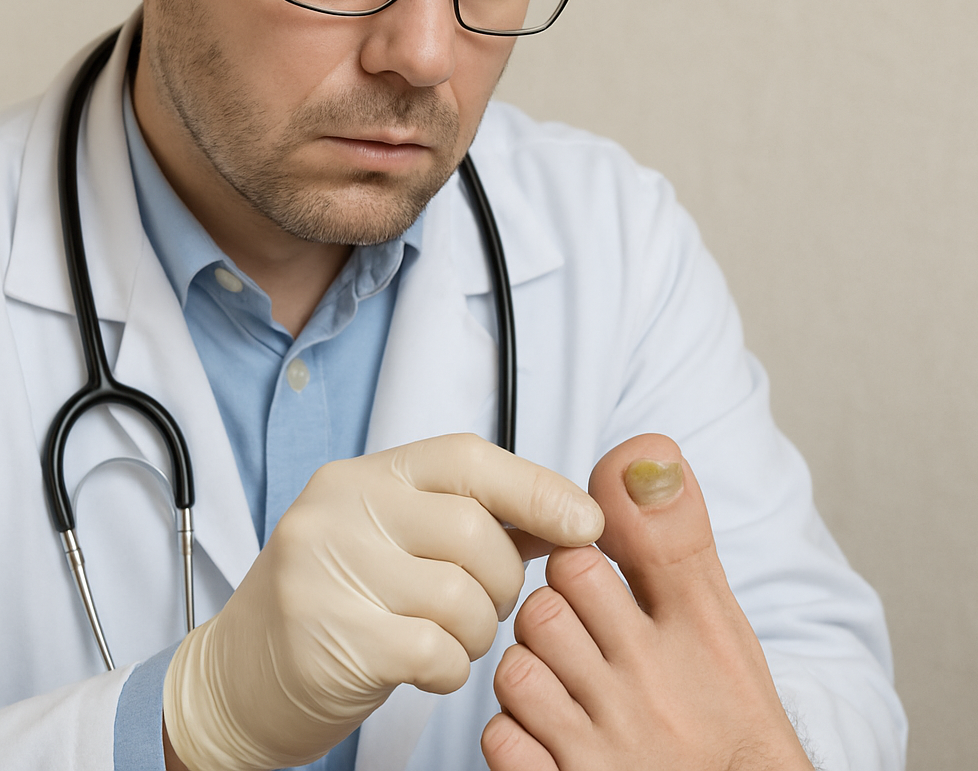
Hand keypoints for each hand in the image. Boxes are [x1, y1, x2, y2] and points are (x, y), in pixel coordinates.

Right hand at [162, 433, 603, 770]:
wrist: (235, 678)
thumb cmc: (335, 601)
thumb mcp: (394, 538)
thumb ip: (470, 518)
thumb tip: (565, 516)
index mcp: (364, 477)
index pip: (467, 459)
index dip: (537, 488)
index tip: (584, 523)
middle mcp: (341, 509)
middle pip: (474, 531)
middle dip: (504, 578)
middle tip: (487, 601)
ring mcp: (328, 570)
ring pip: (462, 595)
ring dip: (478, 628)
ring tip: (453, 635)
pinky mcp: (328, 637)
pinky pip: (435, 650)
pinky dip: (452, 666)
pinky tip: (429, 665)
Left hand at [482, 434, 813, 770]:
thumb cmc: (725, 721)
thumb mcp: (721, 625)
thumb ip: (678, 537)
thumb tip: (647, 450)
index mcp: (698, 632)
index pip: (610, 543)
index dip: (581, 543)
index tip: (590, 558)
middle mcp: (652, 687)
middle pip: (550, 599)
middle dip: (556, 607)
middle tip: (583, 632)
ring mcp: (610, 748)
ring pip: (518, 664)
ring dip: (531, 669)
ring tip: (568, 684)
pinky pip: (502, 736)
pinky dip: (516, 732)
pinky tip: (551, 732)